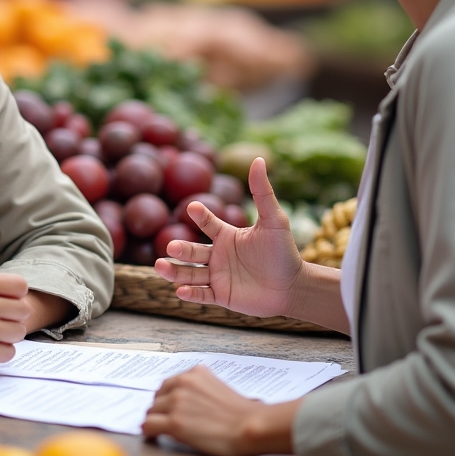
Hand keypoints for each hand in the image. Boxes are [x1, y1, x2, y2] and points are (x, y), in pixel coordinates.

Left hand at [141, 365, 297, 455]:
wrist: (250, 427)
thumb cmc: (242, 414)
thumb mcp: (218, 388)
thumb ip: (200, 389)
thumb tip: (187, 402)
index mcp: (195, 373)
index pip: (169, 384)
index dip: (166, 398)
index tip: (167, 408)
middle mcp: (183, 383)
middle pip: (158, 396)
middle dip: (160, 409)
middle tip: (163, 421)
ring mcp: (177, 402)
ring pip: (151, 410)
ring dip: (154, 420)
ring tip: (158, 430)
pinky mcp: (175, 423)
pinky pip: (149, 425)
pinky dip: (148, 431)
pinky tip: (152, 437)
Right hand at [153, 158, 303, 317]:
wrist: (294, 287)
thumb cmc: (284, 252)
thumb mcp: (274, 220)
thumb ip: (262, 192)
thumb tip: (258, 159)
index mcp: (226, 235)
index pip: (207, 222)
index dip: (201, 215)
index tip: (193, 207)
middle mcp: (217, 255)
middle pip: (192, 250)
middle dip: (180, 248)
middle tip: (171, 246)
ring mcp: (217, 276)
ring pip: (190, 273)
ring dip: (174, 271)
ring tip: (160, 266)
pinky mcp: (221, 296)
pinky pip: (201, 295)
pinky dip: (190, 294)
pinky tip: (180, 291)